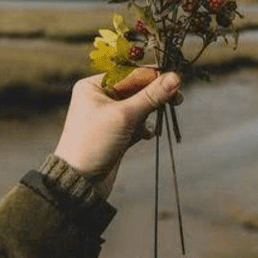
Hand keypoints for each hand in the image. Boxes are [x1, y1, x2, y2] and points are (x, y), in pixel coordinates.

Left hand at [54, 67, 181, 198]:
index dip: (155, 76)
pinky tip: (148, 135)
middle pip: (137, 89)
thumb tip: (175, 77)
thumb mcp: (124, 116)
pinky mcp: (116, 133)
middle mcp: (100, 98)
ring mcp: (108, 116)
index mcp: (95, 86)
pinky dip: (145, 127)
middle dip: (156, 95)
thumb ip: (151, 96)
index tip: (178, 79)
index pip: (131, 74)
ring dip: (151, 112)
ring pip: (139, 106)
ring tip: (161, 119)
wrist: (79, 182)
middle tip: (178, 99)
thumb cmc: (94, 143)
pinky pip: (137, 123)